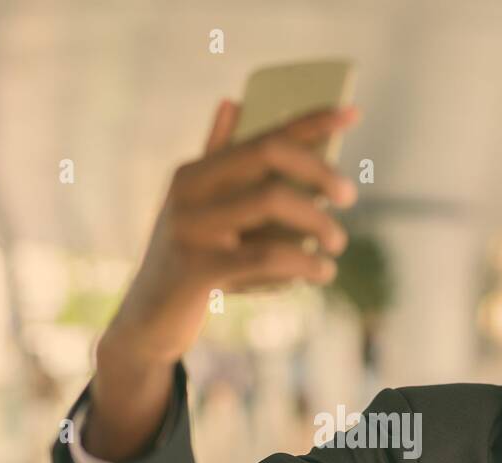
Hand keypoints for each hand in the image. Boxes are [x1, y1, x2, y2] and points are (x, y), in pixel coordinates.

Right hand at [100, 99, 360, 365]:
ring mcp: (189, 228)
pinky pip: (265, 257)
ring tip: (336, 245)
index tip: (354, 112)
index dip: (311, 119)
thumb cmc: (187, 263)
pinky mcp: (196, 271)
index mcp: (195, 172)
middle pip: (269, 153)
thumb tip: (233, 100)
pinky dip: (304, 263)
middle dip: (319, 169)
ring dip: (318, 222)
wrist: (148, 322)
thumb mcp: (200, 212)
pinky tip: (322, 273)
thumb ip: (217, 161)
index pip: (262, 133)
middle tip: (349, 197)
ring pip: (272, 201)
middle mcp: (188, 190)